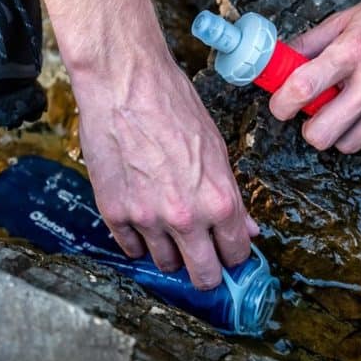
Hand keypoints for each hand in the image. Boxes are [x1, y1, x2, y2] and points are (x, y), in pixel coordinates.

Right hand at [72, 41, 258, 289]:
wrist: (125, 85)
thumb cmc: (174, 107)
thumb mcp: (217, 149)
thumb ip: (230, 196)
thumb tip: (246, 228)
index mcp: (219, 201)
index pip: (236, 254)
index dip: (235, 257)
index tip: (230, 256)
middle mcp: (185, 217)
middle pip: (203, 275)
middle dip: (208, 272)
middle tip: (204, 261)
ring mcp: (147, 219)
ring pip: (165, 264)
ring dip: (171, 253)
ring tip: (170, 230)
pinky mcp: (114, 213)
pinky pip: (131, 248)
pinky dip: (139, 241)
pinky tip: (144, 220)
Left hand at [269, 0, 360, 154]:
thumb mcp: (347, 18)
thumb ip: (310, 43)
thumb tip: (279, 63)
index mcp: (352, 50)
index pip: (303, 89)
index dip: (282, 105)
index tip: (281, 106)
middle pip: (322, 134)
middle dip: (310, 128)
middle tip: (315, 113)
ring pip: (348, 145)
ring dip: (339, 133)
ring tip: (347, 110)